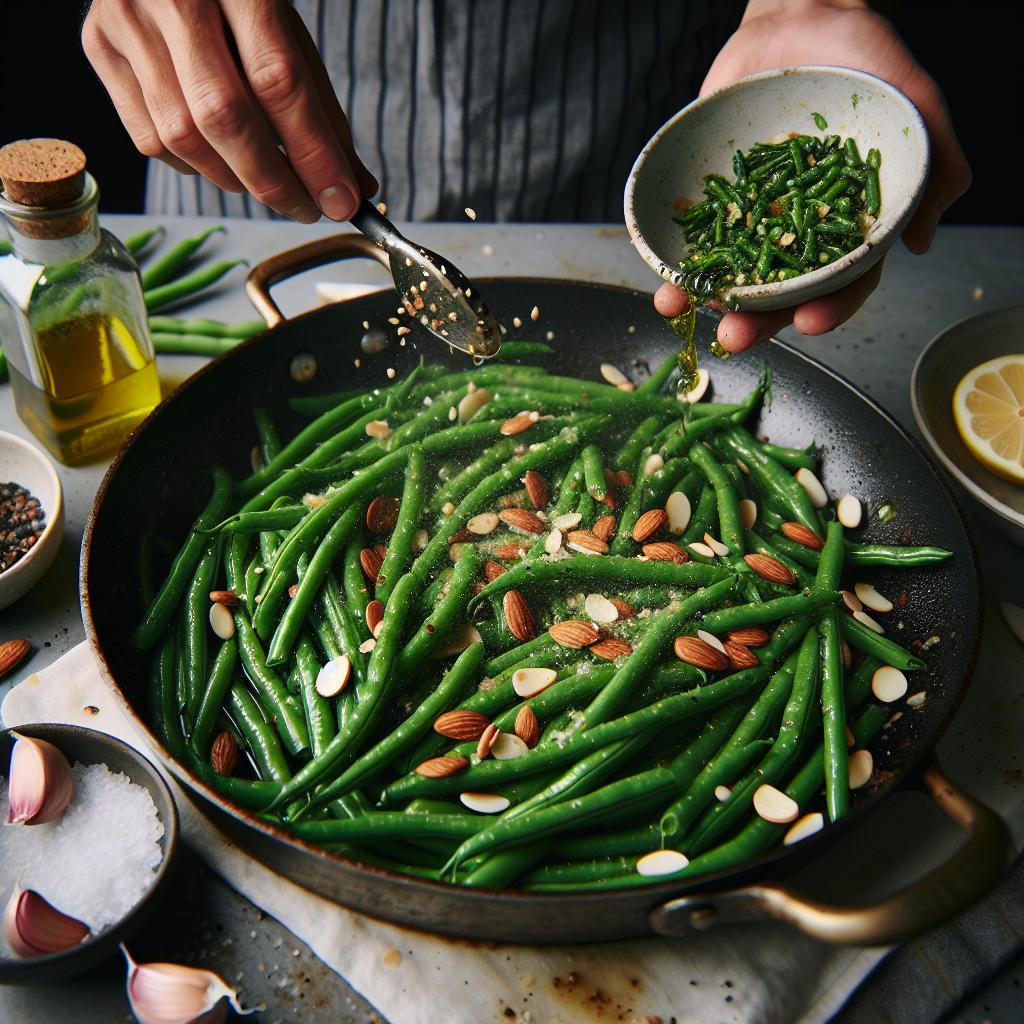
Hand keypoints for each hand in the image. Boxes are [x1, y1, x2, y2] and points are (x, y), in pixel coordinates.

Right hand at [83, 0, 376, 221]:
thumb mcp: (285, 32)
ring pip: (183, 137)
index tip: (342, 201)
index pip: (279, 82)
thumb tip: (352, 188)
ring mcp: (125, 19)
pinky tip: (217, 157)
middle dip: (274, 181)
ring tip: (266, 182)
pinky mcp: (98, 46)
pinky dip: (194, 166)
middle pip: (224, 116)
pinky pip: (150, 139)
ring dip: (235, 178)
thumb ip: (319, 108)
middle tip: (307, 209)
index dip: (314, 153)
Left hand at [655, 0, 970, 351]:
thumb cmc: (861, 58)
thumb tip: (919, 239)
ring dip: (708, 301)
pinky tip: (665, 281)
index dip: (829, 306)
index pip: (845, 280)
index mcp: (849, 224)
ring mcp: (754, 215)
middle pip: (781, 292)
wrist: (800, 18)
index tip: (809, 321)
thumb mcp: (911, 99)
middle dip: (757, 320)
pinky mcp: (716, 197)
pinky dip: (680, 262)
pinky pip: (696, 236)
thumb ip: (933, 163)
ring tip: (684, 310)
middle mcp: (800, 229)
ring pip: (733, 273)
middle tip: (735, 336)